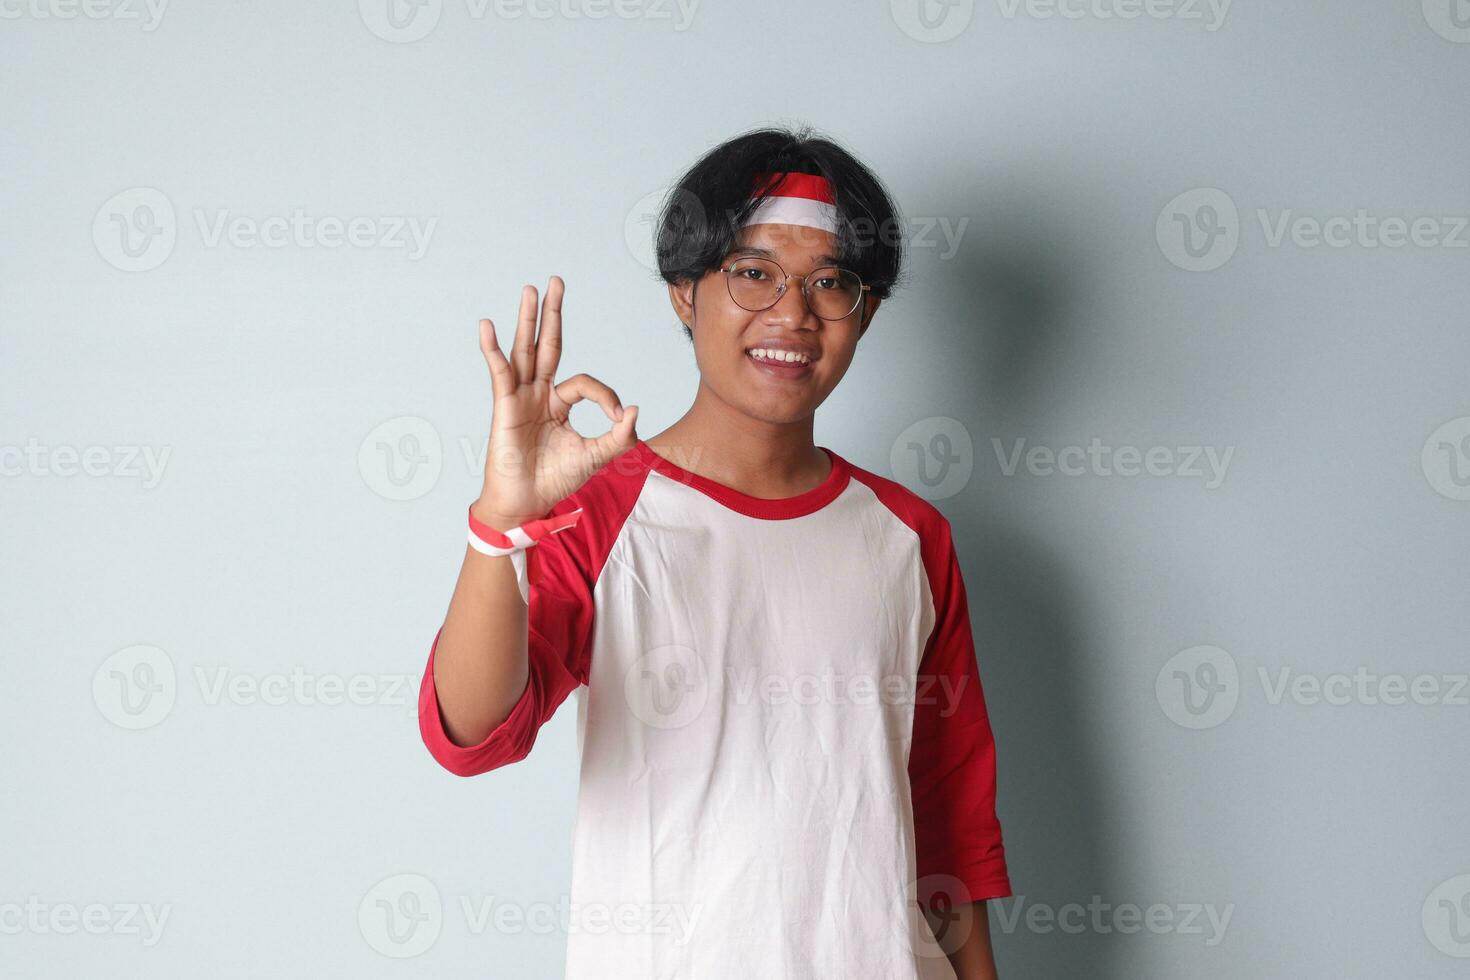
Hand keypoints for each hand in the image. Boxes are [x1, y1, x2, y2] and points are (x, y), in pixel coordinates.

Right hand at [472, 277, 637, 529]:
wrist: (528, 503)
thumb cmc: (556, 480)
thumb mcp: (597, 456)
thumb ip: (619, 436)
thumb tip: (634, 409)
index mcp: (559, 404)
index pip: (584, 383)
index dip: (605, 395)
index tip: (617, 417)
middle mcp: (538, 394)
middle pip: (546, 346)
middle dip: (552, 314)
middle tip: (556, 281)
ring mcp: (519, 398)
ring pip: (525, 351)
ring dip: (527, 320)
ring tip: (531, 290)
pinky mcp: (504, 407)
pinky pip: (500, 373)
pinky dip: (493, 350)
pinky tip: (488, 326)